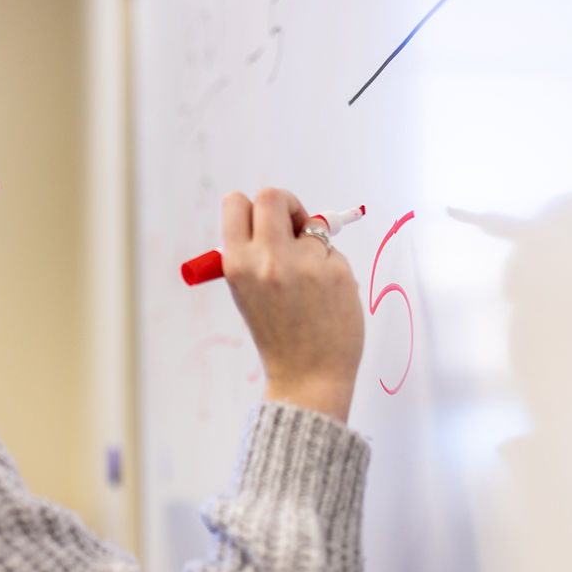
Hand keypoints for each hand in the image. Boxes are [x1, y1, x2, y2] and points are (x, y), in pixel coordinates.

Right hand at [220, 188, 364, 422]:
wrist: (308, 376)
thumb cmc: (279, 333)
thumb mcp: (247, 292)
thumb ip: (254, 254)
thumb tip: (277, 216)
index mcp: (237, 264)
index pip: (236, 203)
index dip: (254, 208)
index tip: (269, 223)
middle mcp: (267, 260)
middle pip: (272, 196)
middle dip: (287, 205)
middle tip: (297, 228)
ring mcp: (303, 265)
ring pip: (312, 225)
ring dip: (314, 244)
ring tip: (312, 280)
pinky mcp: (335, 272)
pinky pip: (333, 251)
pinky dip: (331, 266)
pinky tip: (326, 296)